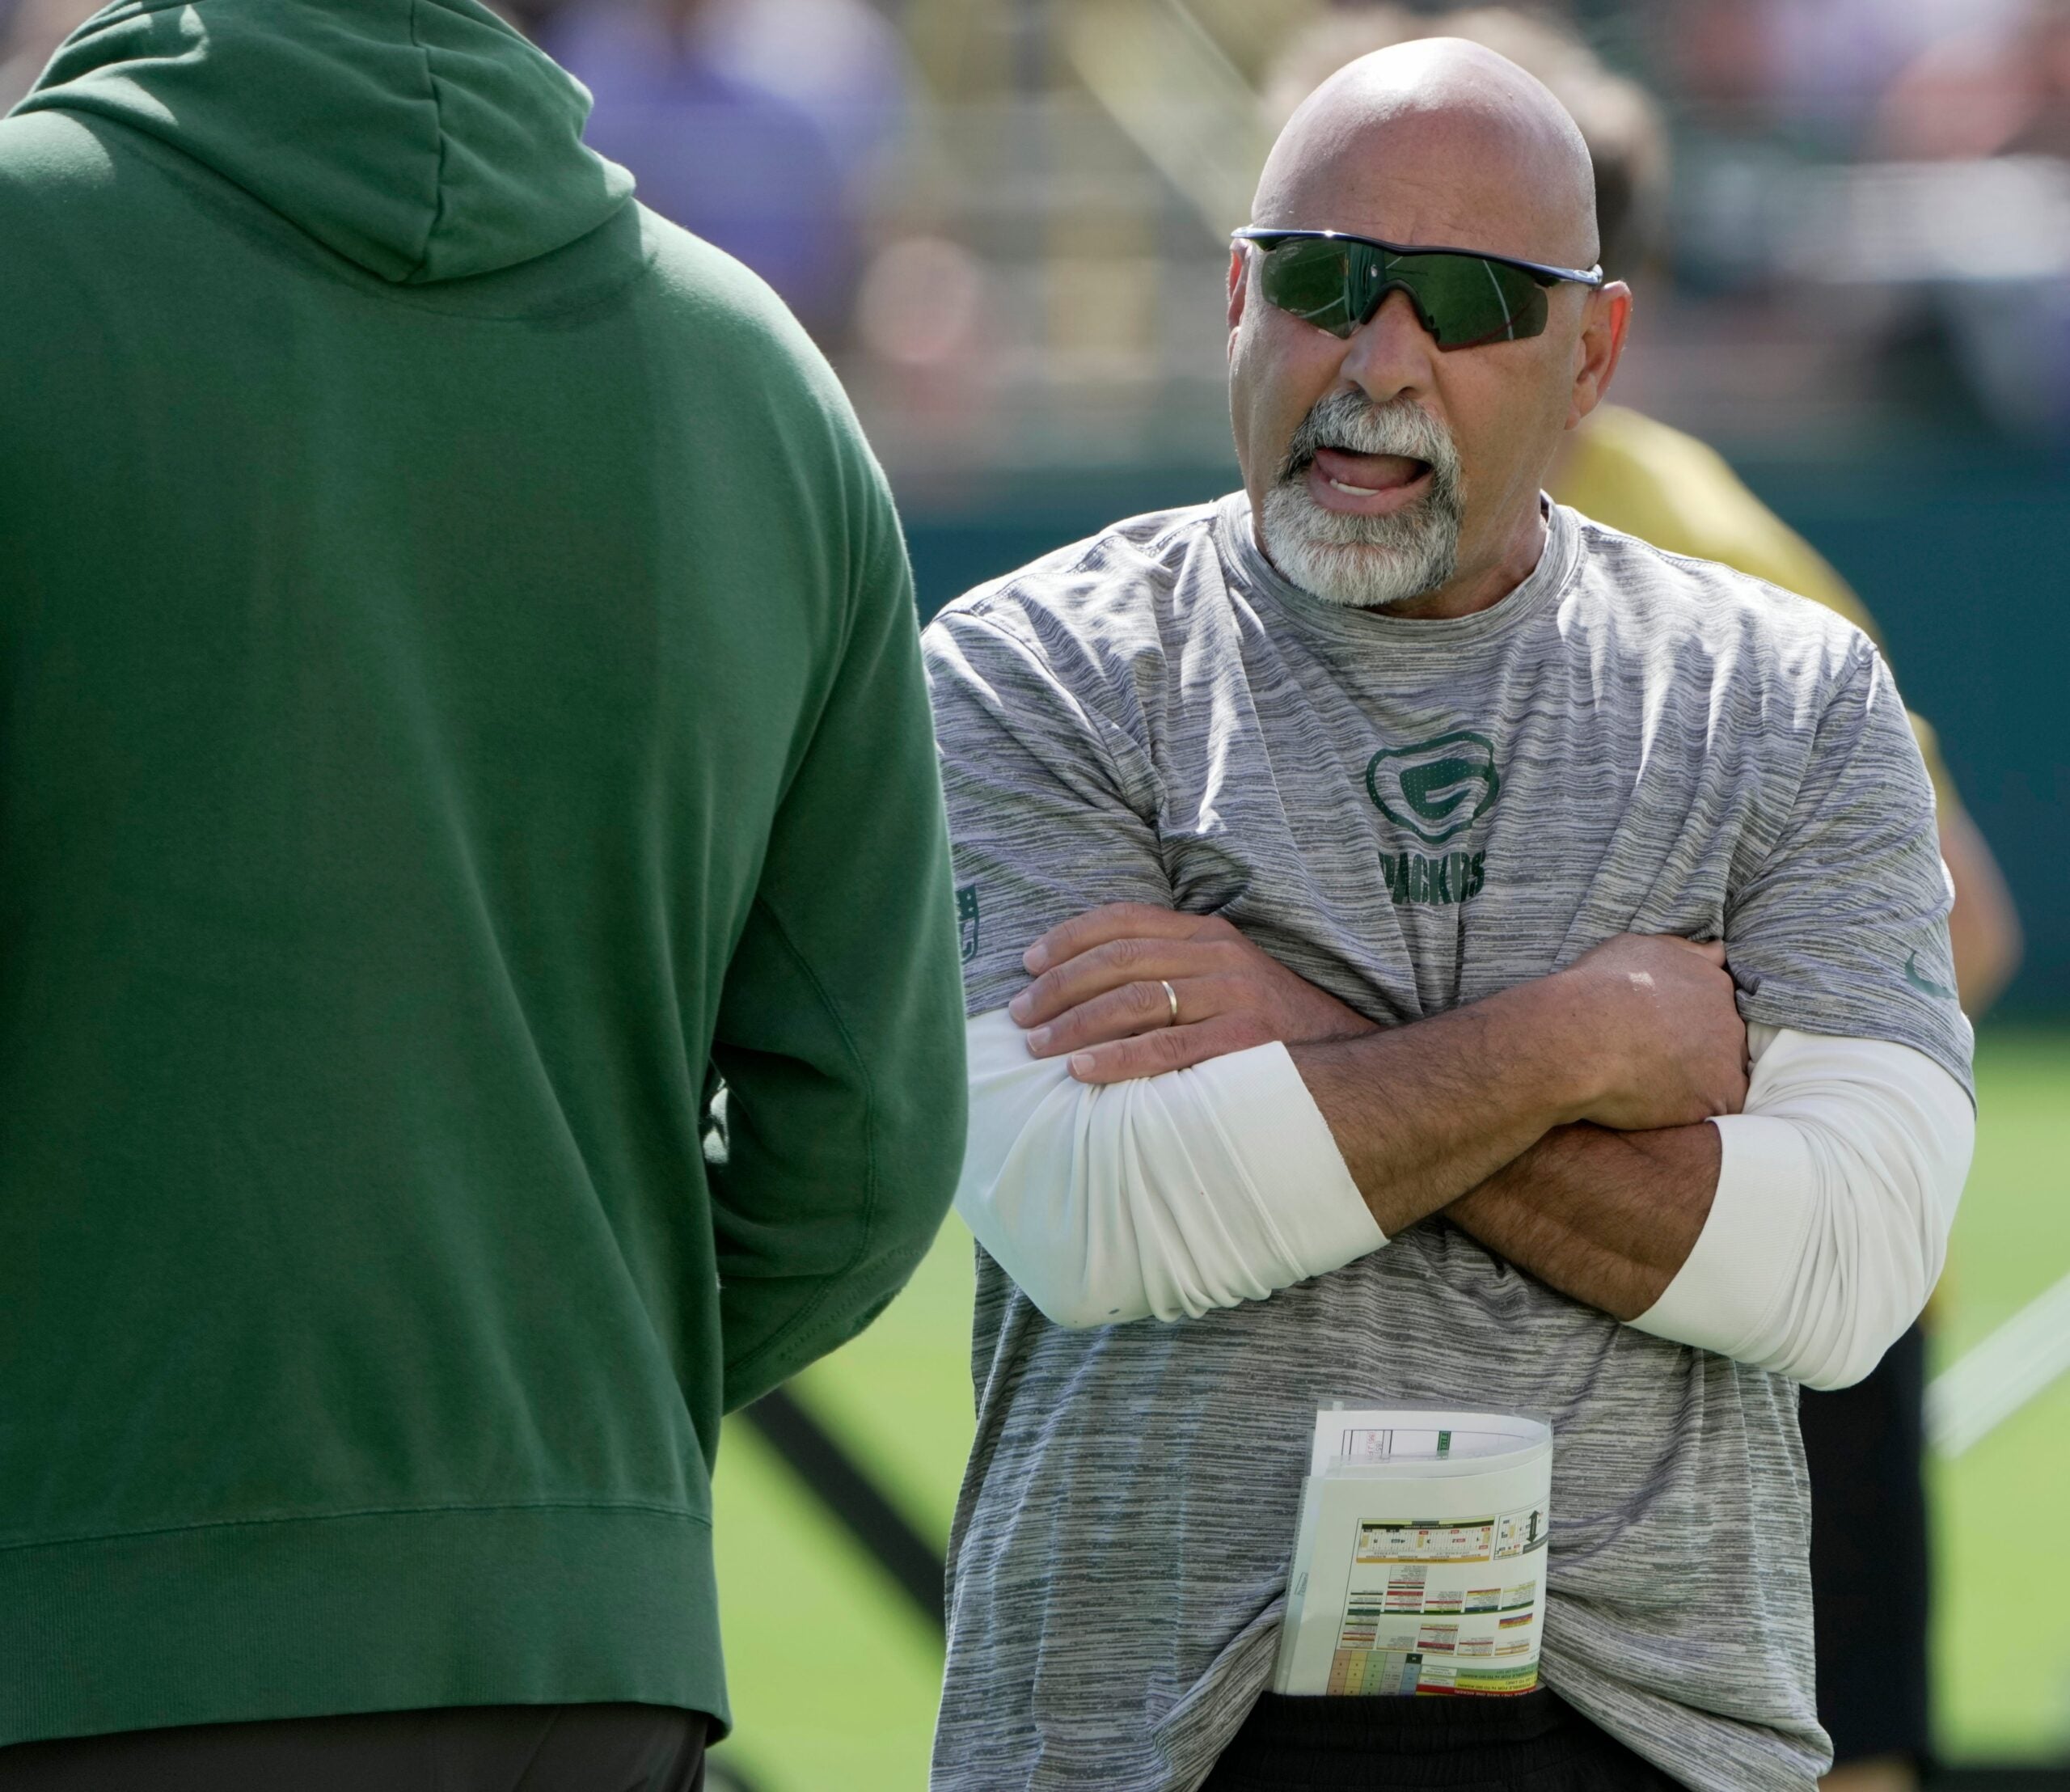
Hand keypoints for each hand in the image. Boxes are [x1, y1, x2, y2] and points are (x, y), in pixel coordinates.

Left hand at [1008, 902, 1379, 1083]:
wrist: (1355, 1060)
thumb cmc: (1275, 1027)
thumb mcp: (1229, 980)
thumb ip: (1174, 972)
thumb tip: (1093, 989)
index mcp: (1208, 934)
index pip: (1124, 921)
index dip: (1068, 938)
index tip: (1026, 962)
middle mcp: (1218, 956)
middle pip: (1118, 960)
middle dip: (1058, 986)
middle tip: (1018, 1014)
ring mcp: (1235, 996)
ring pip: (1134, 1001)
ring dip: (1075, 1023)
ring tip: (1037, 1046)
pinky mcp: (1245, 1040)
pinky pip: (1167, 1048)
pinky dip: (1117, 1059)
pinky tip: (1082, 1071)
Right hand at [1544, 935, 1747, 1129]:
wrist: (1579, 1038)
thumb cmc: (1598, 989)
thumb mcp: (1637, 948)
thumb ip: (1682, 952)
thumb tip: (1718, 951)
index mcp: (1712, 982)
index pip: (1714, 1005)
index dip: (1686, 1020)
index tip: (1659, 1030)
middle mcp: (1728, 1018)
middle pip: (1722, 1039)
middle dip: (1695, 1048)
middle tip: (1650, 1057)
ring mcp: (1726, 1059)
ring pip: (1721, 1074)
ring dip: (1695, 1079)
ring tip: (1651, 1081)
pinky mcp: (1718, 1097)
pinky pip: (1717, 1107)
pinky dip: (1694, 1107)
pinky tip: (1661, 1102)